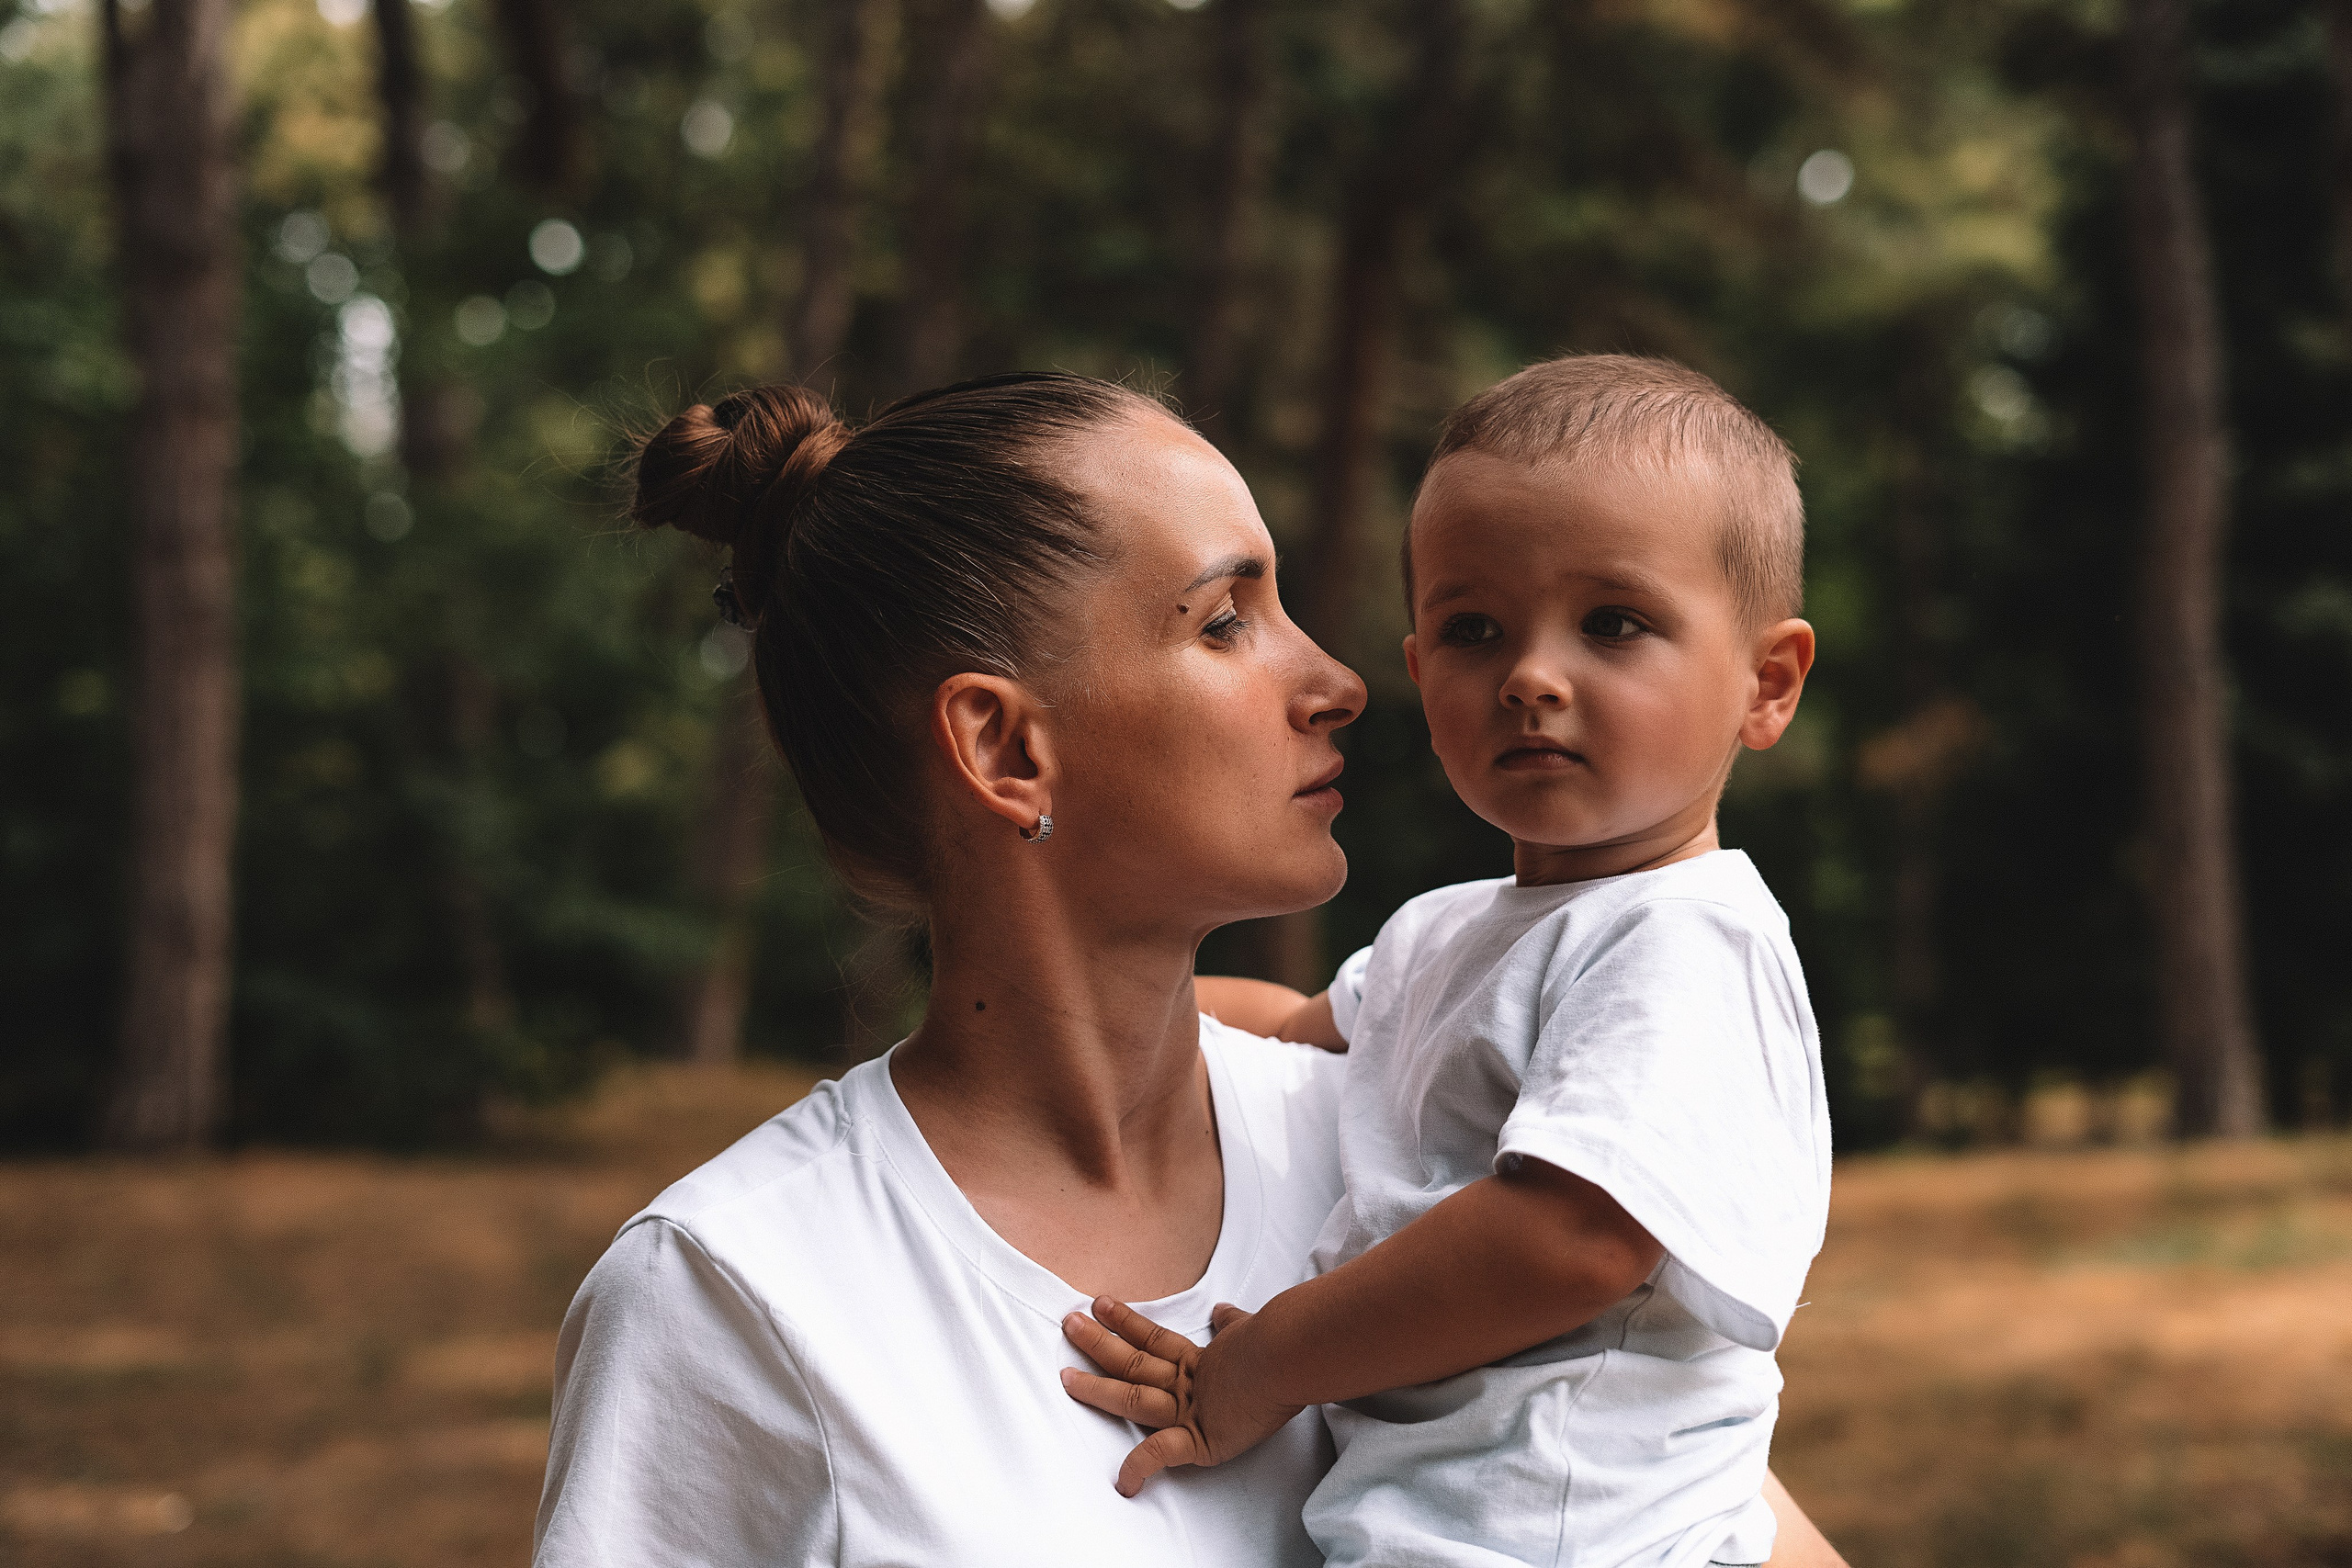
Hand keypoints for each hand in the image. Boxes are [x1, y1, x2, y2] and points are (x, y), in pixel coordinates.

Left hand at [1059, 1296, 1304, 1495]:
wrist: (1291, 1355)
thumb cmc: (1280, 1343)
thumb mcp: (1252, 1329)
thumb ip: (1233, 1325)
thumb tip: (1224, 1313)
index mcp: (1201, 1360)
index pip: (1155, 1340)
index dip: (1127, 1323)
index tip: (1102, 1305)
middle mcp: (1189, 1382)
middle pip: (1133, 1361)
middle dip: (1098, 1343)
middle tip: (1069, 1323)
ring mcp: (1190, 1408)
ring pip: (1133, 1396)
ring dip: (1098, 1387)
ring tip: (1065, 1376)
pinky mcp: (1199, 1437)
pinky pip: (1162, 1453)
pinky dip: (1141, 1467)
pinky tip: (1124, 1482)